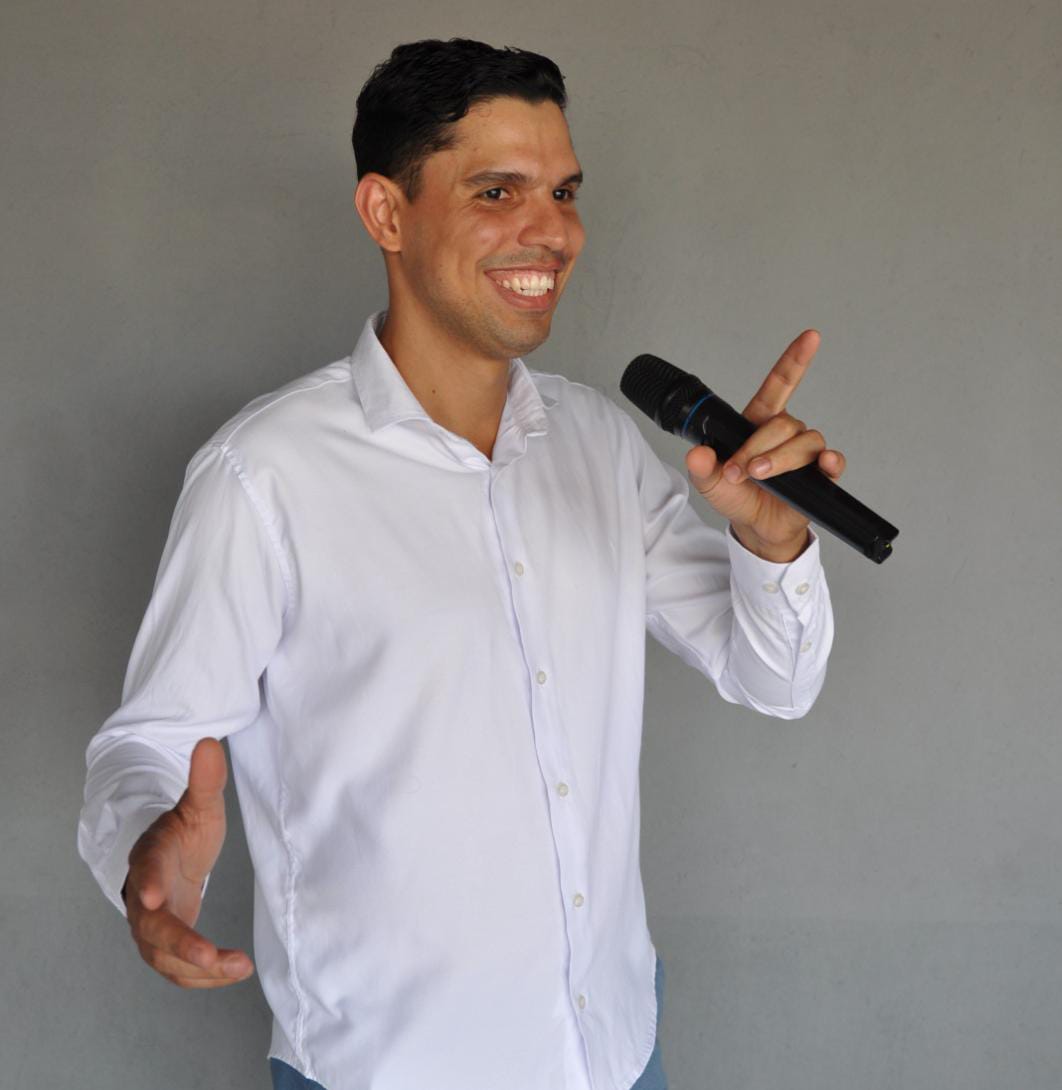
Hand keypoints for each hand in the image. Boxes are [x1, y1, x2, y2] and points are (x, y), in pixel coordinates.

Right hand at [123, 737, 253, 987]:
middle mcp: (143, 897)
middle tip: (210, 955)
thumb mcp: (200, 806)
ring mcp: (150, 927)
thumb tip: (209, 744)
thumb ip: (204, 780)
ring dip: (198, 968)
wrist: (171, 859)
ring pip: (164, 957)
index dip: (150, 882)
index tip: (156, 895)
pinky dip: (202, 978)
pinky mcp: (164, 949)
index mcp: (150, 856)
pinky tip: (233, 973)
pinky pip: (178, 970)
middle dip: (180, 943)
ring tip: (238, 967)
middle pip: (152, 926)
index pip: (145, 869)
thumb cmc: (186, 832)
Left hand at [685, 329, 846, 561]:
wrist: (754, 527)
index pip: (779, 385)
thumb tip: (697, 453)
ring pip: (803, 441)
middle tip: (739, 471)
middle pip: (784, 423)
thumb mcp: (710, 482)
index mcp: (759, 422)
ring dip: (779, 459)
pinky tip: (824, 466)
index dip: (794, 360)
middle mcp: (785, 433)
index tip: (810, 337)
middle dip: (758, 447)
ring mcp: (804, 453)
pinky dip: (830, 462)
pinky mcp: (820, 475)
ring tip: (758, 476)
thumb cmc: (736, 497)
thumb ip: (702, 467)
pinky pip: (832, 460)